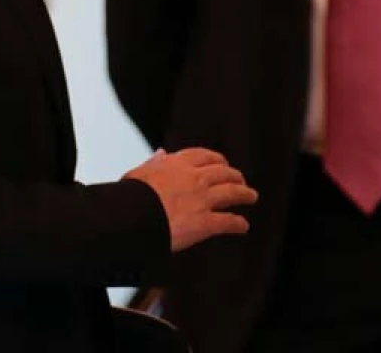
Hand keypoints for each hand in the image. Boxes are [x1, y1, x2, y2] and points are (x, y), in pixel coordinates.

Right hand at [124, 147, 256, 251]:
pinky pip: (227, 222)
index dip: (217, 160)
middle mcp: (194, 178)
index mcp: (177, 164)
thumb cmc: (129, 197)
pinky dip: (237, 223)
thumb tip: (162, 153)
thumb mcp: (138, 174)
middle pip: (224, 172)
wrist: (131, 218)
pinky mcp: (204, 222)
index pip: (204, 156)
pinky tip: (243, 226)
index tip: (222, 163)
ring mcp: (202, 200)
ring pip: (232, 193)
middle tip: (240, 180)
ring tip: (251, 197)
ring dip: (244, 194)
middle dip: (235, 176)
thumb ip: (153, 163)